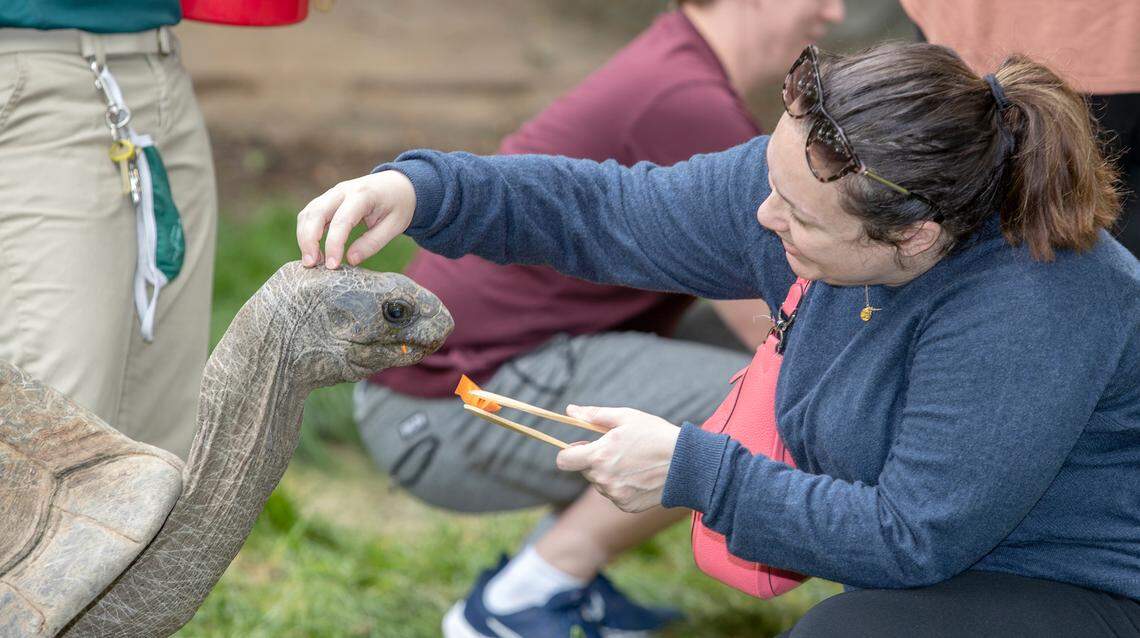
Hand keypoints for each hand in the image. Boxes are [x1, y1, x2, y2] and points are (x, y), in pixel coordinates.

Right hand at [296, 170, 416, 268]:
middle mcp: (343, 190)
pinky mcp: (328, 199)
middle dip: (308, 240)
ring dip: (304, 237)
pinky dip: (307, 231)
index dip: (333, 244)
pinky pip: (311, 213)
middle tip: (311, 265)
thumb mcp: (395, 225)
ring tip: (312, 262)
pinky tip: (314, 250)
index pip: (341, 220)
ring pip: (308, 213)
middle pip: (316, 213)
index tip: (332, 266)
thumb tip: (351, 260)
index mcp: (363, 195)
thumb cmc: (399, 205)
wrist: (399, 184)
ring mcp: (333, 193)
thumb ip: (373, 242)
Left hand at [556, 405, 680, 512]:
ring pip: (601, 483)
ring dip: (610, 474)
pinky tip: (641, 476)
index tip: (582, 447)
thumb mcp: (626, 417)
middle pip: (584, 471)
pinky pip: (615, 495)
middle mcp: (603, 479)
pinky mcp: (627, 506)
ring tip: (635, 462)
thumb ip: (594, 415)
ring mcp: (615, 495)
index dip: (570, 452)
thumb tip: (570, 410)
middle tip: (619, 450)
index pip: (564, 460)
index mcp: (599, 456)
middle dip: (595, 461)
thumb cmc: (656, 435)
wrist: (687, 464)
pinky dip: (623, 486)